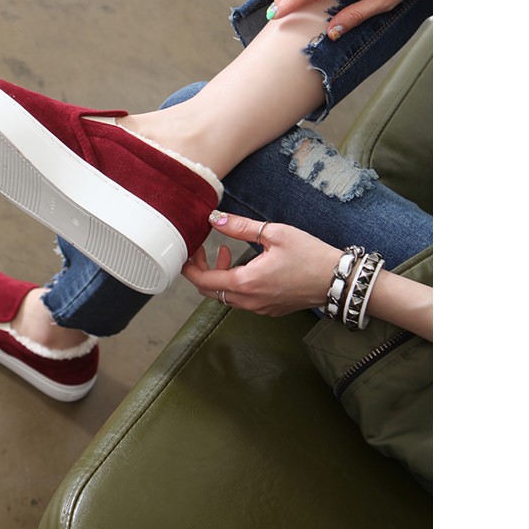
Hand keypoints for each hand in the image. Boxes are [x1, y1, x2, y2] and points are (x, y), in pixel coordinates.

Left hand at [181, 212, 340, 315]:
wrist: (339, 280)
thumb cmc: (310, 255)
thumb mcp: (275, 234)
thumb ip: (240, 227)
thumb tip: (214, 219)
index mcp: (246, 283)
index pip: (202, 281)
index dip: (190, 265)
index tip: (190, 249)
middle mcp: (249, 301)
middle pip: (209, 291)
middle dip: (201, 270)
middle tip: (203, 249)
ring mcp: (260, 308)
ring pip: (225, 296)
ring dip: (219, 275)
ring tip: (225, 251)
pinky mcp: (269, 309)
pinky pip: (242, 300)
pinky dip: (235, 283)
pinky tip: (245, 265)